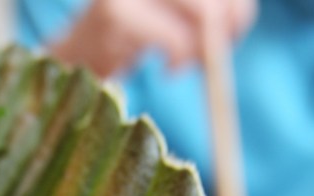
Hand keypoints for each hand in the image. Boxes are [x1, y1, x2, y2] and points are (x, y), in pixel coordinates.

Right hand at [51, 0, 256, 76]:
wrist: (75, 57)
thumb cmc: (132, 32)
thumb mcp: (173, 9)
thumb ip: (209, 10)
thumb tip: (238, 18)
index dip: (238, 5)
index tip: (236, 28)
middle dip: (228, 23)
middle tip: (215, 53)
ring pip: (202, 11)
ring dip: (204, 46)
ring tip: (185, 63)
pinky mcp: (116, 12)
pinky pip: (174, 39)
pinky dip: (179, 59)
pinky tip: (168, 70)